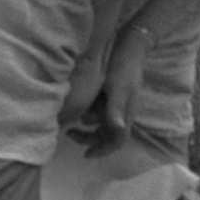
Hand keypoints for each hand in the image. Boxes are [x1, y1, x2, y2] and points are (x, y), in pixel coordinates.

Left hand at [60, 25, 155, 155]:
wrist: (130, 45)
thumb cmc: (124, 67)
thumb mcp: (118, 88)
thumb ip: (115, 109)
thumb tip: (117, 130)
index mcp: (126, 114)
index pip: (117, 141)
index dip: (102, 150)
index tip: (85, 154)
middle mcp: (122, 112)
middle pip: (108, 135)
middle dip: (89, 138)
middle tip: (69, 133)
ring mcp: (118, 103)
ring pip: (103, 124)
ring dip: (88, 126)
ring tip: (71, 121)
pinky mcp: (113, 94)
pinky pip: (101, 111)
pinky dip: (90, 114)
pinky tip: (80, 106)